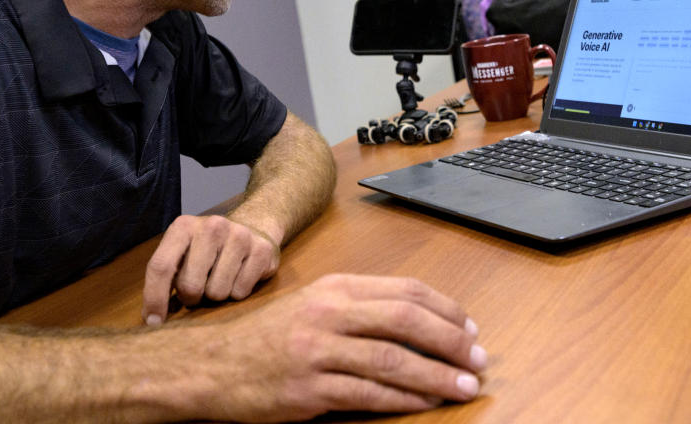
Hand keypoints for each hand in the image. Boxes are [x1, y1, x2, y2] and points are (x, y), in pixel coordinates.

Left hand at [142, 214, 278, 323]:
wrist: (253, 225)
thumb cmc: (208, 249)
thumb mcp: (182, 252)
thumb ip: (166, 277)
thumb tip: (151, 318)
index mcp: (183, 226)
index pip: (161, 266)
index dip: (154, 298)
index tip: (153, 322)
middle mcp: (212, 226)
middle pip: (190, 285)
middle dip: (192, 297)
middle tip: (199, 287)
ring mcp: (239, 236)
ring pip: (218, 293)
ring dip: (217, 296)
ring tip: (221, 279)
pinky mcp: (262, 249)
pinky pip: (241, 292)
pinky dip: (238, 292)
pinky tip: (239, 275)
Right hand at [181, 273, 486, 421]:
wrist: (210, 366)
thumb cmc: (266, 336)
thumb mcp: (313, 305)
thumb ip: (360, 307)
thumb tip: (418, 321)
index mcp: (335, 288)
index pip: (405, 291)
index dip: (445, 310)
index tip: (470, 328)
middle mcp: (330, 313)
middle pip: (407, 320)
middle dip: (452, 340)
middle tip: (479, 358)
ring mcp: (319, 351)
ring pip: (394, 358)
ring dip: (437, 374)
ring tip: (466, 385)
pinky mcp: (309, 389)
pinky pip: (369, 393)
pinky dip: (405, 398)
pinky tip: (428, 402)